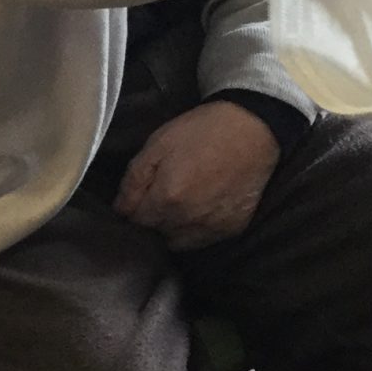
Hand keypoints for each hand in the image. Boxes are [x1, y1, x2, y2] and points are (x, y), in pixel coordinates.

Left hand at [115, 100, 280, 248]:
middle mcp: (188, 220)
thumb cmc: (200, 131)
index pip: (136, 221)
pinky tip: (198, 210)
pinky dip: (195, 230)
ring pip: (178, 242)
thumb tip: (120, 210)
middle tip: (158, 196)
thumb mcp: (157, 144)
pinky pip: (203, 240)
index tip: (136, 198)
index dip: (132, 209)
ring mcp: (212, 227)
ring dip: (171, 229)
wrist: (252, 128)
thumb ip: (133, 181)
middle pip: (156, 233)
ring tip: (177, 205)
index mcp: (166, 199)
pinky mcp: (232, 228)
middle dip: (151, 219)